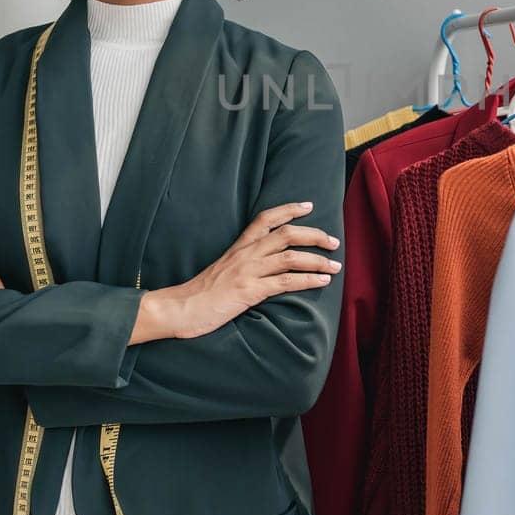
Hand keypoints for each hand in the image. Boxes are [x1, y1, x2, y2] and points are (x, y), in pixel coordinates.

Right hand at [157, 201, 340, 339]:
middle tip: (334, 241)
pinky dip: (308, 280)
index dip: (289, 209)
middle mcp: (245, 254)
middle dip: (314, 235)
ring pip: (291, 257)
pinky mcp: (249, 291)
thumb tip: (262, 267)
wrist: (178, 309)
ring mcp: (247, 271)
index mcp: (238, 247)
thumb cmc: (199, 294)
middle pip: (287, 234)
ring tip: (335, 266)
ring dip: (318, 260)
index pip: (265, 218)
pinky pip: (285, 282)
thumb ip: (241, 264)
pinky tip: (321, 282)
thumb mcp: (222, 270)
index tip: (308, 205)